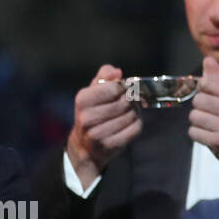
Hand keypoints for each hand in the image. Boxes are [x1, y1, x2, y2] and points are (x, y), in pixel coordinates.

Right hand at [66, 64, 141, 189]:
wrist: (85, 144)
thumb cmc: (93, 111)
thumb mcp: (94, 90)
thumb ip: (105, 75)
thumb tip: (117, 72)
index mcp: (82, 100)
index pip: (114, 88)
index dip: (123, 87)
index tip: (122, 90)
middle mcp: (87, 118)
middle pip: (124, 102)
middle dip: (130, 100)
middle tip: (128, 102)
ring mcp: (97, 134)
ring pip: (132, 115)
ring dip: (134, 112)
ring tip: (128, 113)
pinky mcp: (109, 146)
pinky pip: (135, 128)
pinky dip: (136, 124)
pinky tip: (129, 123)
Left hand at [188, 56, 218, 181]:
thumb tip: (207, 60)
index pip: (207, 82)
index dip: (204, 90)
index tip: (210, 96)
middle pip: (198, 100)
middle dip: (200, 108)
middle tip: (211, 114)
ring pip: (194, 117)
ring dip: (198, 122)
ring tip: (210, 125)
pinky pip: (194, 133)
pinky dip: (198, 134)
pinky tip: (209, 135)